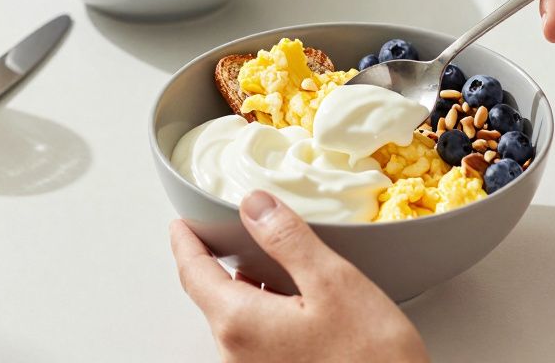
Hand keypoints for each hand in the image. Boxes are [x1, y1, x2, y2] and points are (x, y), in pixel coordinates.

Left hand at [170, 191, 428, 362]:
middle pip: (215, 299)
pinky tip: (301, 310)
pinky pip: (257, 343)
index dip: (186, 243)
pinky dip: (268, 317)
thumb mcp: (334, 283)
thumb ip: (287, 240)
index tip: (182, 226)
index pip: (194, 273)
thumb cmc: (372, 358)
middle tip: (241, 237)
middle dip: (226, 266)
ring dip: (252, 293)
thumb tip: (254, 206)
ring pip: (238, 321)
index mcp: (240, 323)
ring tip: (282, 271)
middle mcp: (236, 356)